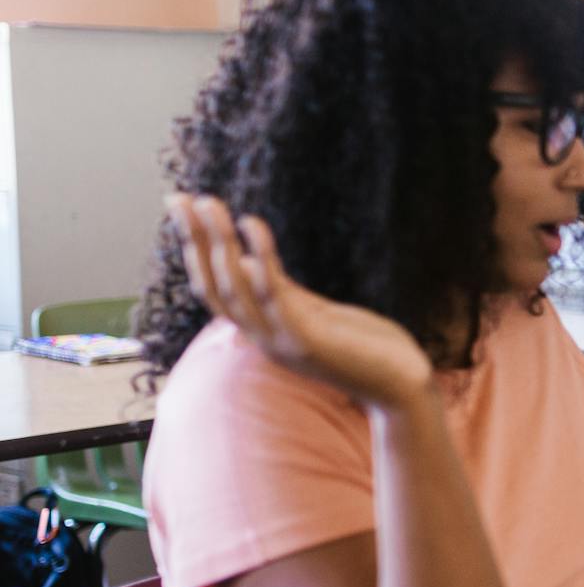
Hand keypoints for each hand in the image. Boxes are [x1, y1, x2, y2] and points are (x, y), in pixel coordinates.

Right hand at [168, 194, 434, 408]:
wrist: (403, 389)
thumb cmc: (367, 350)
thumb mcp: (316, 314)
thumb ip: (283, 293)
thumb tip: (246, 262)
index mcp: (264, 333)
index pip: (215, 291)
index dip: (196, 252)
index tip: (184, 211)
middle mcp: (264, 339)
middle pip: (214, 287)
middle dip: (195, 242)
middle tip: (179, 198)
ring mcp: (281, 341)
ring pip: (235, 288)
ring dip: (217, 243)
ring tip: (207, 202)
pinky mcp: (306, 340)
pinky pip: (274, 293)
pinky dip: (261, 257)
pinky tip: (252, 224)